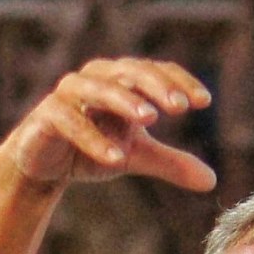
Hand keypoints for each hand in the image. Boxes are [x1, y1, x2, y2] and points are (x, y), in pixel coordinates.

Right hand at [0, 58, 216, 191]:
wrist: (43, 166)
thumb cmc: (91, 149)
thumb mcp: (136, 156)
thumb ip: (170, 163)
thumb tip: (211, 181)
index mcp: (120, 80)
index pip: (154, 72)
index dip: (178, 82)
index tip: (203, 102)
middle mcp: (95, 79)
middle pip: (129, 72)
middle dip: (156, 87)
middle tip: (180, 107)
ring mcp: (68, 94)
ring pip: (99, 89)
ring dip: (125, 101)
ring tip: (150, 119)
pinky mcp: (46, 116)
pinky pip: (71, 122)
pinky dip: (93, 138)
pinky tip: (116, 157)